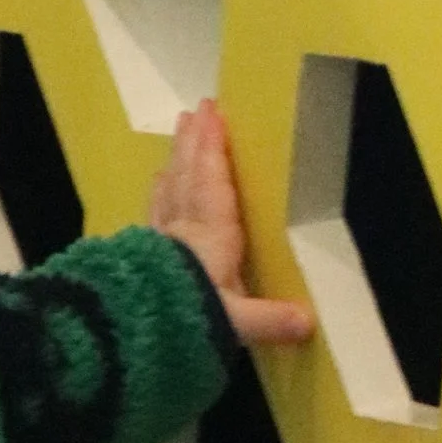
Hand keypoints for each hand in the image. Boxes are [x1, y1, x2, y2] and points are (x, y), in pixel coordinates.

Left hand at [150, 100, 314, 351]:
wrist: (134, 329)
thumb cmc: (189, 317)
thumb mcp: (236, 322)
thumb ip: (270, 320)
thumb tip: (307, 323)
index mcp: (212, 236)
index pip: (212, 182)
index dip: (213, 149)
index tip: (213, 115)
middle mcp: (183, 230)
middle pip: (187, 177)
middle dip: (192, 144)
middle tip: (194, 113)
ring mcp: (159, 241)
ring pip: (168, 191)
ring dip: (175, 162)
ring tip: (177, 139)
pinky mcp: (140, 257)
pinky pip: (153, 214)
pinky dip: (158, 195)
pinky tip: (156, 188)